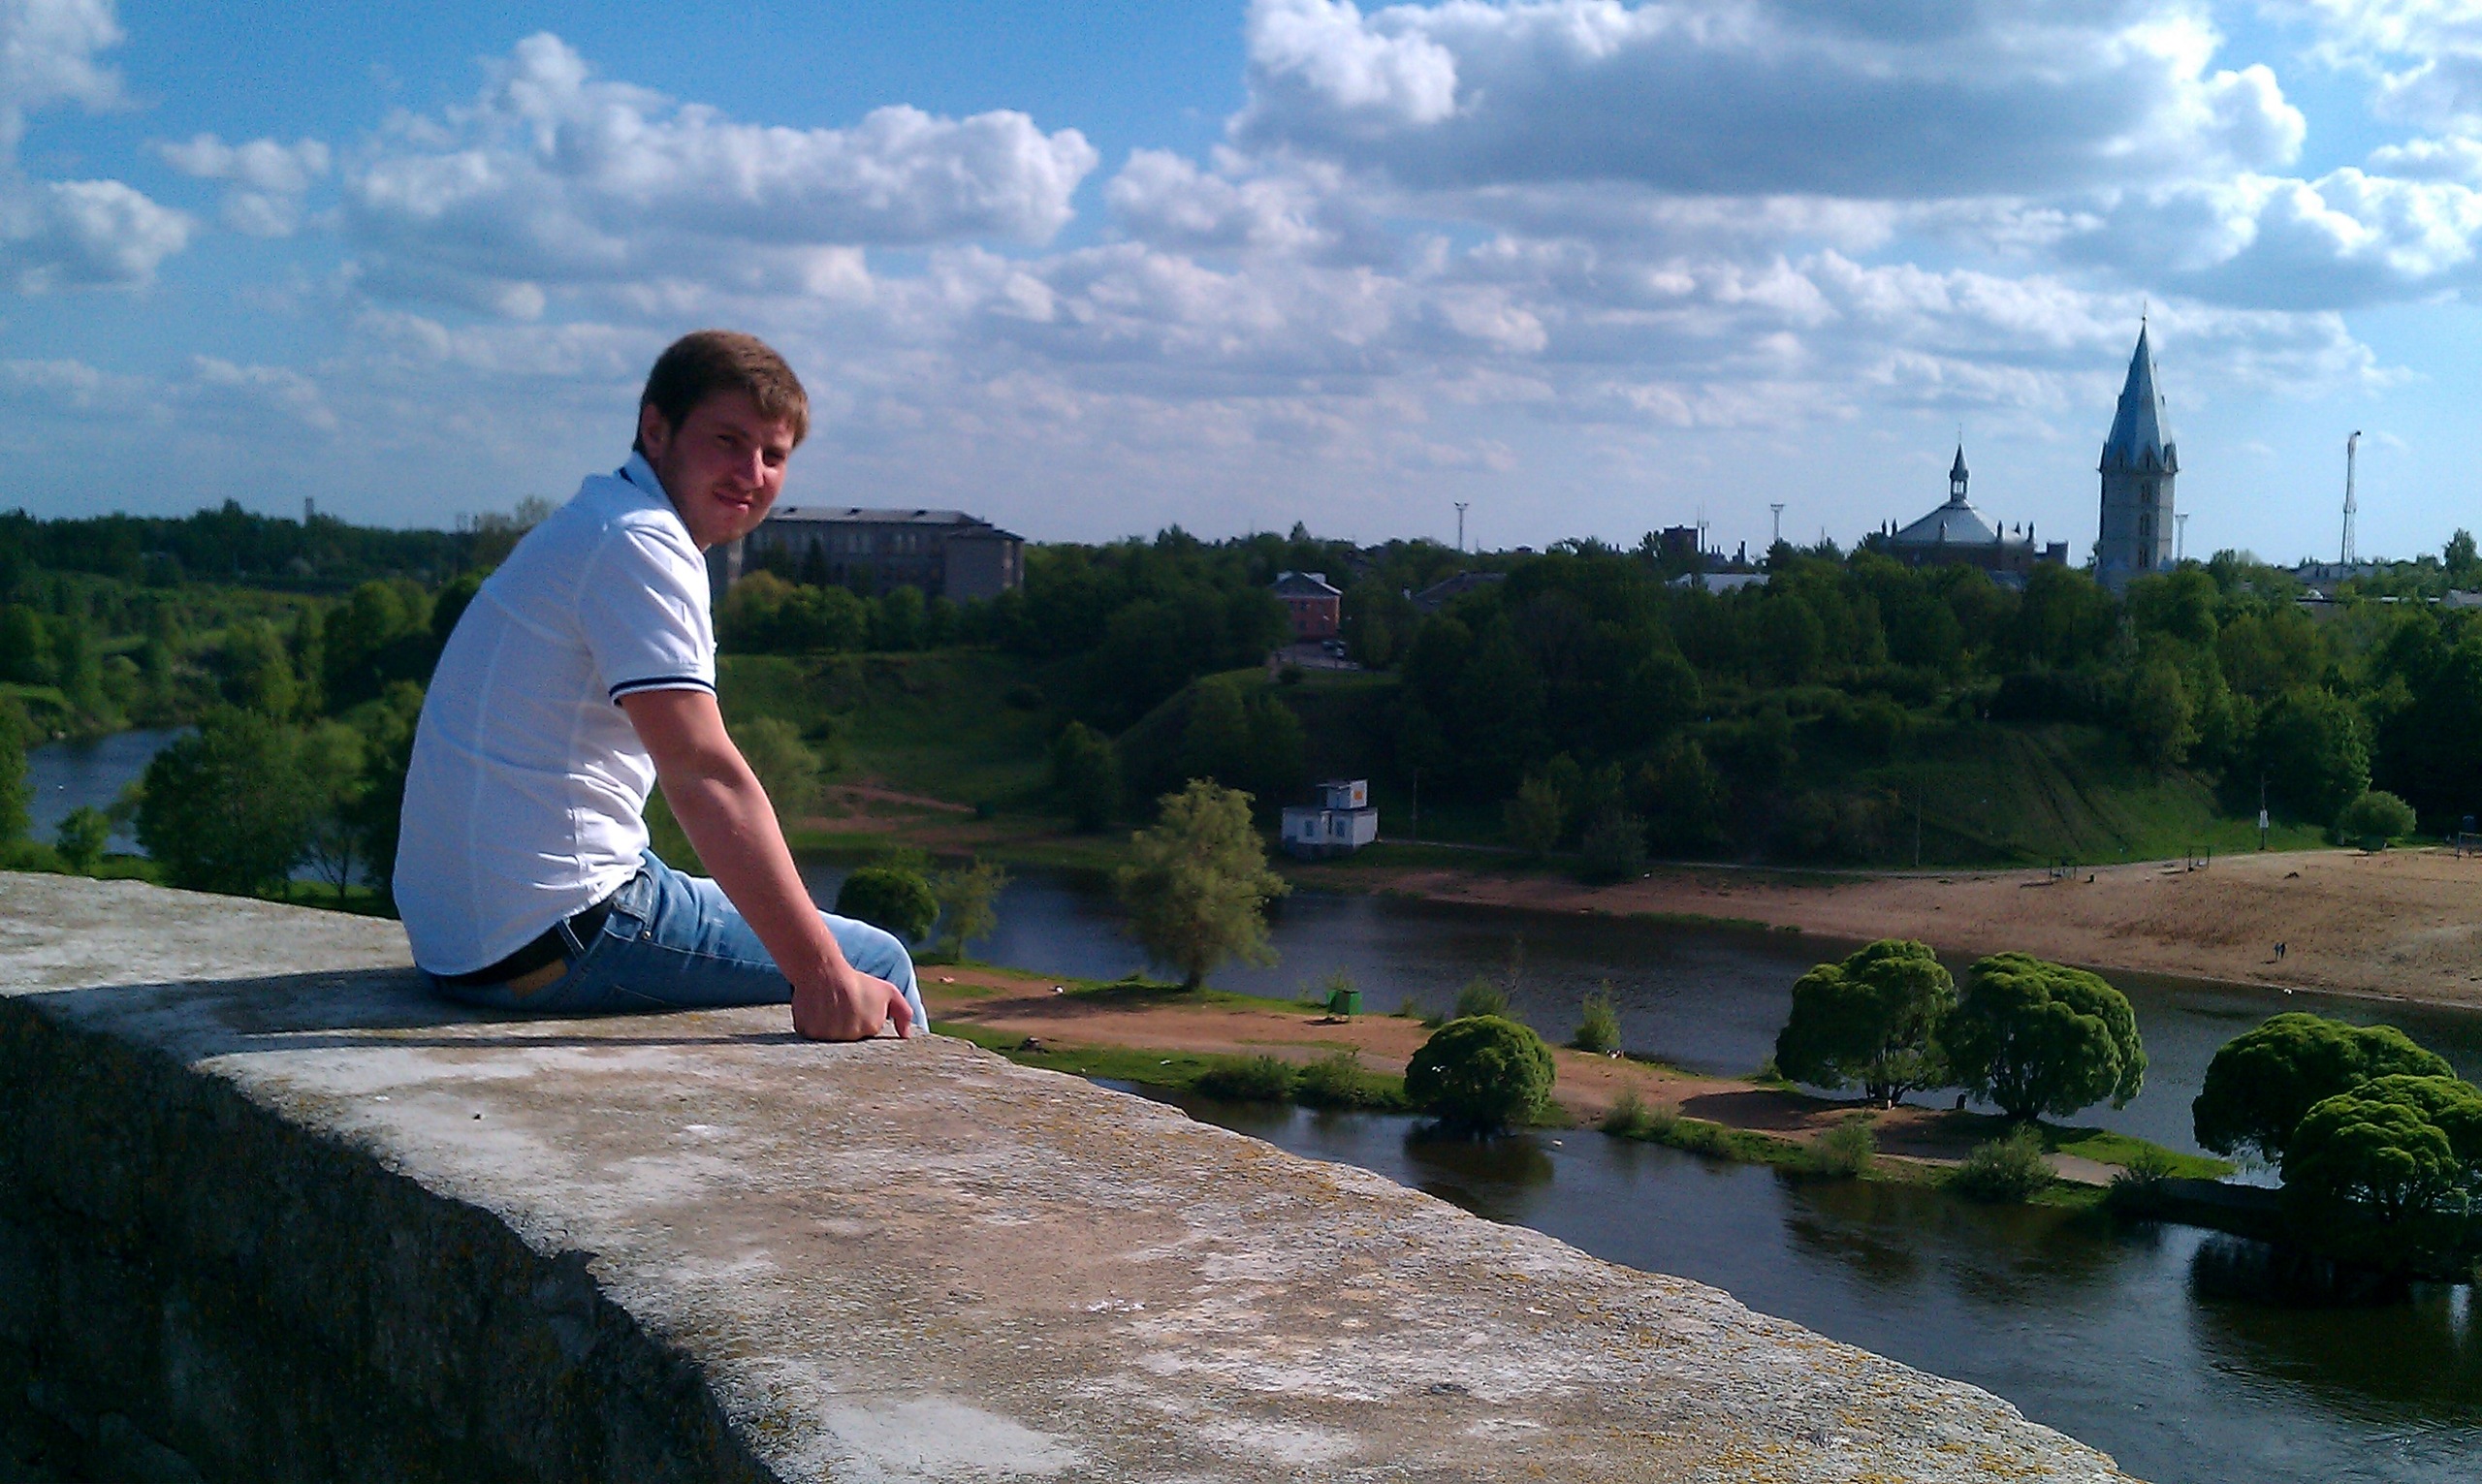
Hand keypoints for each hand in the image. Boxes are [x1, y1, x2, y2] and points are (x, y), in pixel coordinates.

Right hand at [791, 965, 914, 1041]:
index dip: (862, 1022)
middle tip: (842, 1008)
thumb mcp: (889, 992)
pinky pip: (813, 1038)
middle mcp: (851, 1035)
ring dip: (830, 1030)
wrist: (824, 971)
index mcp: (871, 1028)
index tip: (857, 1010)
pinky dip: (814, 1028)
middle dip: (847, 1027)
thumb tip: (906, 1036)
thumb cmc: (857, 982)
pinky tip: (817, 1013)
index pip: (867, 1035)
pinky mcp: (810, 1034)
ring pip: (831, 1040)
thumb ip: (904, 1014)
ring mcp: (830, 1036)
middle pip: (849, 1040)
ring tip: (829, 1009)